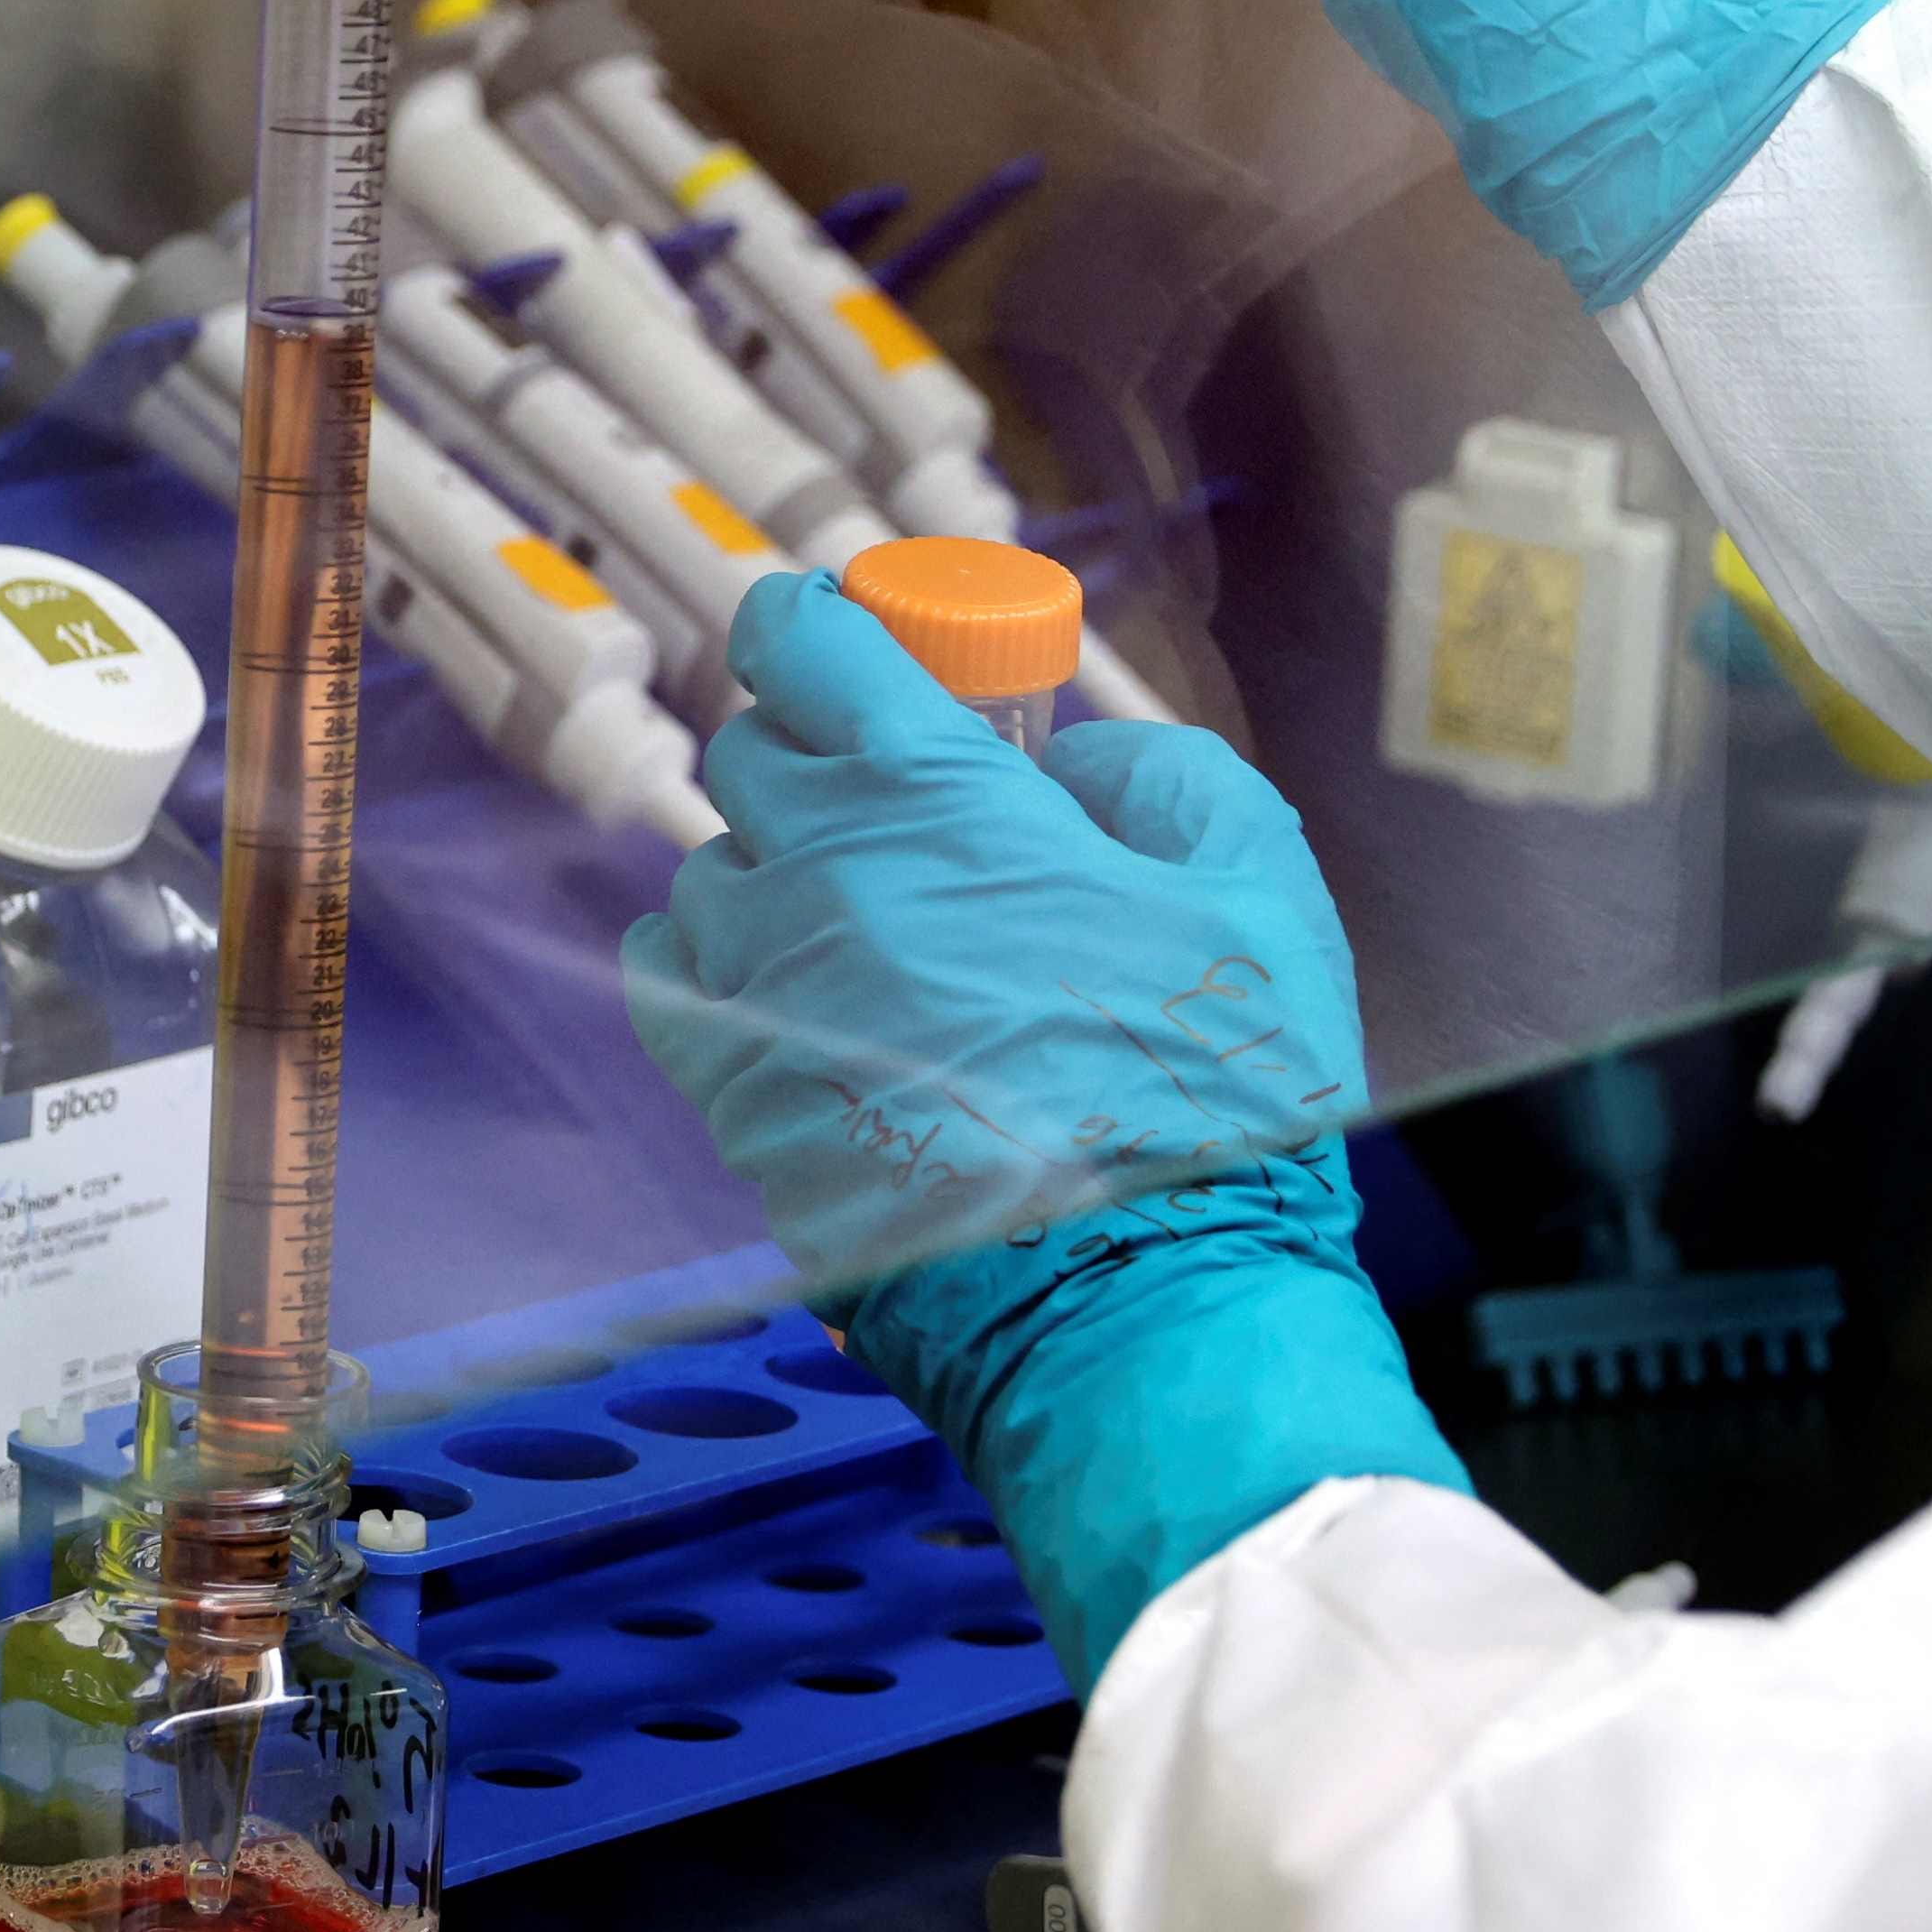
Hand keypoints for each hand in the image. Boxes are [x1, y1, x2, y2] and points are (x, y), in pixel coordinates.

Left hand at [625, 570, 1463, 1672]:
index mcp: (937, 796)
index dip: (816, 625)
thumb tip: (1081, 765)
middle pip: (753, 757)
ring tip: (869, 934)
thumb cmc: (1214, 1105)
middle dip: (819, 759)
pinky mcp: (733, 1100)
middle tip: (903, 810)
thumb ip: (1167, 783)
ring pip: (712, 872)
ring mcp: (762, 989)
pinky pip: (672, 982)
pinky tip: (788, 995)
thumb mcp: (1260, 889)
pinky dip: (714, 966)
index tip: (846, 642)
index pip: (801, 640)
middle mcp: (820, 873)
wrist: (1138, 1306)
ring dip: (775, 876)